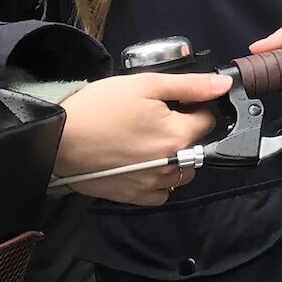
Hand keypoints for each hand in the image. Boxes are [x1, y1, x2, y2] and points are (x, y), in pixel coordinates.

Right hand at [55, 71, 229, 204]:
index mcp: (178, 135)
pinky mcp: (133, 197)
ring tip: (148, 141)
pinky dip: (159, 181)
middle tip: (155, 119)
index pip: (207, 119)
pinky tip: (143, 164)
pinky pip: (161, 193)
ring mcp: (153, 184)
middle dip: (184, 132)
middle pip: (196, 146)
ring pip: (183, 172)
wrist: (57, 138)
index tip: (173, 102)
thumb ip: (190, 85)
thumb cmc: (100, 107)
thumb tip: (224, 85)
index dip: (192, 107)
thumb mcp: (147, 84)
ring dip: (176, 157)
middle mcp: (172, 165)